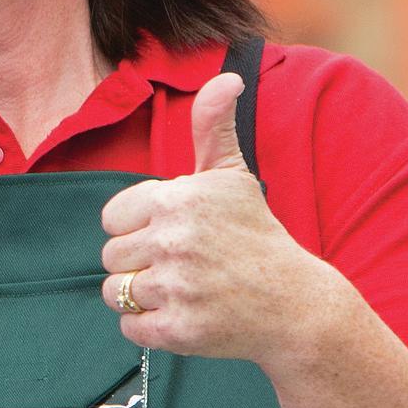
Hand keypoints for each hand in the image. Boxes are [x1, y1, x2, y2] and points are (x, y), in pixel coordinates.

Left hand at [98, 73, 343, 365]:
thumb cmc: (256, 236)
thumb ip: (213, 127)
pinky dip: (150, 326)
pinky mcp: (179, 330)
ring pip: (115, 293)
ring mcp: (177, 287)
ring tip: (184, 288)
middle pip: (111, 256)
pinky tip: (185, 314)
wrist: (296, 304)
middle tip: (185, 265)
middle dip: (140, 262)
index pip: (112, 218)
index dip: (138, 227)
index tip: (173, 233)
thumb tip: (226, 77)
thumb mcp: (233, 177)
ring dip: (142, 295)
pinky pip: (130, 327)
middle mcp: (174, 240)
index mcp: (178, 199)